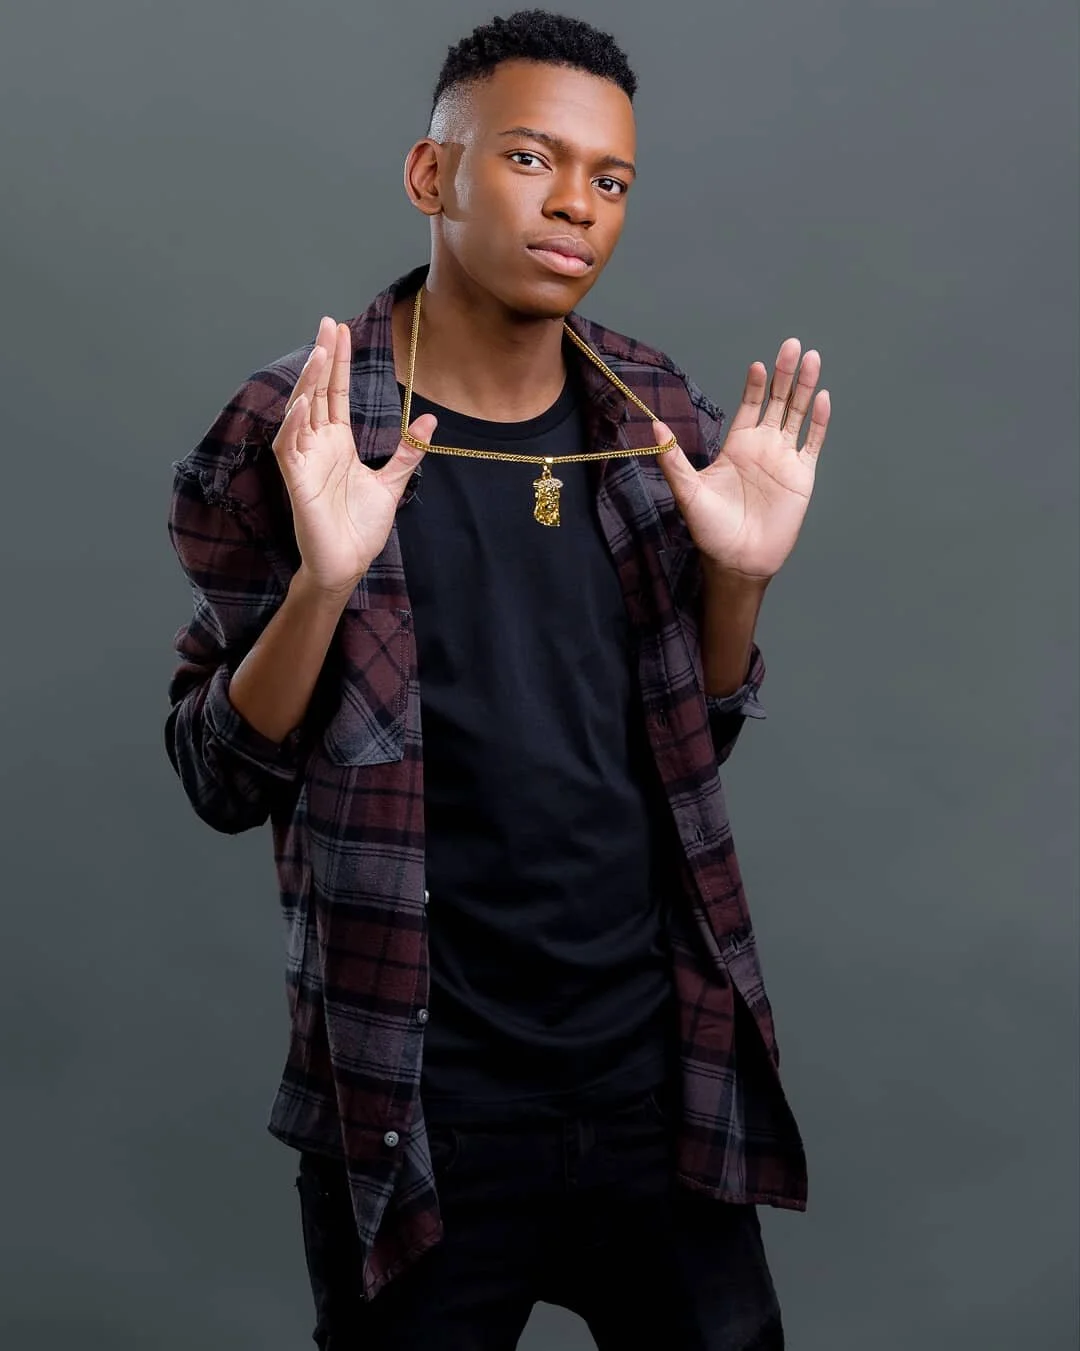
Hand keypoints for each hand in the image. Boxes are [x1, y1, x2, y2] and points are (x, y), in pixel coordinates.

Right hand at [271, 315, 435, 596]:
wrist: (348, 564)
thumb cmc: (361, 528)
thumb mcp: (392, 483)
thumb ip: (408, 451)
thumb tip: (429, 419)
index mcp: (338, 443)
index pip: (337, 394)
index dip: (339, 363)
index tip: (341, 331)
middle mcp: (318, 445)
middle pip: (318, 392)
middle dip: (323, 358)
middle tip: (328, 323)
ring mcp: (305, 460)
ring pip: (301, 412)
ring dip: (309, 382)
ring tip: (320, 353)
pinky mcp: (295, 480)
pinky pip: (290, 445)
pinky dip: (294, 423)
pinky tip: (303, 402)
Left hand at [655, 339, 830, 580]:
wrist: (738, 560)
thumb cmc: (711, 530)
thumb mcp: (687, 491)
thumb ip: (673, 458)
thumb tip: (654, 427)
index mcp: (737, 446)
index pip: (750, 405)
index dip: (756, 385)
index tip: (758, 365)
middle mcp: (763, 447)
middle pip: (777, 401)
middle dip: (784, 374)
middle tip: (791, 345)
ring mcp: (784, 459)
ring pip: (798, 414)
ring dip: (804, 388)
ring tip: (810, 359)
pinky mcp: (801, 476)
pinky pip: (812, 443)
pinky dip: (818, 422)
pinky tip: (821, 398)